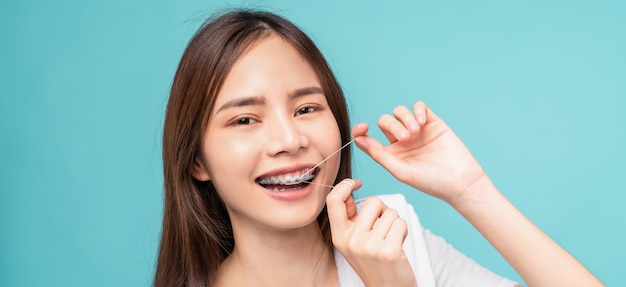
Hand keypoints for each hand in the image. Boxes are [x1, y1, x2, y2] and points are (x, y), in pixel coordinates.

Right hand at [327, 179, 416, 286]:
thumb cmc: (373, 263)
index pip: (333, 201)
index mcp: (339, 236)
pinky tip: (398, 244)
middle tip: (384, 226)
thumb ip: (350, 219)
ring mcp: (369, 246)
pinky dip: (403, 230)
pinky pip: (400, 223)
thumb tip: (350, 190)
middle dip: (383, 209)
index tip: (355, 183)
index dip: (344, 185)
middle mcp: (351, 241)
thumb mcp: (353, 243)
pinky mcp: (388, 251)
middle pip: (373, 201)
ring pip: (390, 213)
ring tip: (391, 239)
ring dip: (395, 223)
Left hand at [352, 101, 486, 202]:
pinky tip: (422, 122)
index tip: (362, 128)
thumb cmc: (431, 182)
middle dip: (392, 125)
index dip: (361, 131)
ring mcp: (416, 131)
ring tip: (416, 131)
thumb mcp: (401, 172)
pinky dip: (417, 110)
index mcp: (390, 155)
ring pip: (400, 112)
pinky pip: (419, 107)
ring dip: (404, 118)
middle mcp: (401, 141)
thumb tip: (359, 141)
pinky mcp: (432, 123)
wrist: (460, 181)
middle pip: (385, 121)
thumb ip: (380, 155)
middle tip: (406, 137)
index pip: (369, 139)